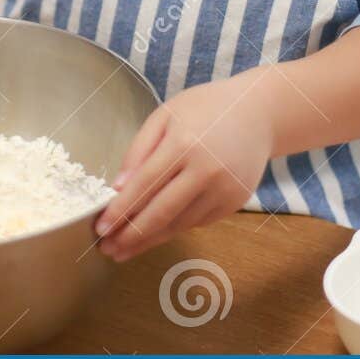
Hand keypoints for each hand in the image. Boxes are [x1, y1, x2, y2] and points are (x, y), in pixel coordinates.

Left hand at [95, 70, 272, 261]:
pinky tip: (155, 234)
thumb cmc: (206, 108)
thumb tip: (118, 188)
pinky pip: (197, 221)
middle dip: (131, 235)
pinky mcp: (235, 202)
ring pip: (179, 224)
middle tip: (108, 249)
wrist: (258, 112)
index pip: (144, 185)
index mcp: (184, 144)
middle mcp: (206, 170)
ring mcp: (224, 190)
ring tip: (125, 249)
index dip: (120, 210)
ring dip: (150, 239)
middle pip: (161, 213)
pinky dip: (174, 229)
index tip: (100, 228)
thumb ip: (139, 150)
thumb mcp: (166, 115)